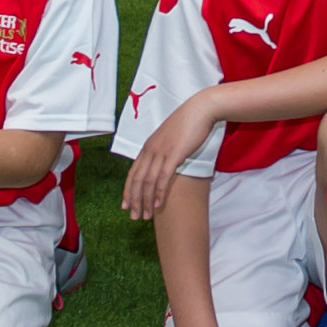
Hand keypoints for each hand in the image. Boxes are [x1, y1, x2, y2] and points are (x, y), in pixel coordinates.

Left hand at [120, 95, 222, 220]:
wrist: (200, 110)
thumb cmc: (188, 123)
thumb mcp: (170, 137)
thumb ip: (163, 150)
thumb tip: (163, 163)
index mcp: (148, 146)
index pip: (132, 172)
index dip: (128, 190)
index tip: (125, 205)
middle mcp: (150, 150)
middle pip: (137, 180)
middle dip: (134, 200)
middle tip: (134, 217)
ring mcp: (161, 152)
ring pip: (147, 181)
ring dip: (145, 201)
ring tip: (146, 216)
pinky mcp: (174, 154)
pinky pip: (162, 178)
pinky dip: (159, 193)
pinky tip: (158, 204)